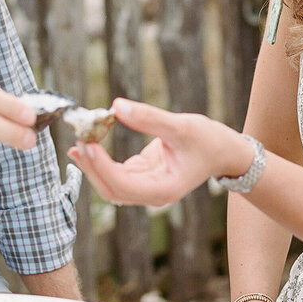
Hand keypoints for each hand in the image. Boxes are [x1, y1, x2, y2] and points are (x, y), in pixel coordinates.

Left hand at [68, 98, 248, 207]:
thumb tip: (117, 106)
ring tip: (78, 143)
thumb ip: (149, 118)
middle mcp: (153, 194)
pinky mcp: (144, 176)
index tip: (88, 144)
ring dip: (93, 166)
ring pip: (111, 185)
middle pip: (112, 190)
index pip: (123, 185)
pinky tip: (88, 146)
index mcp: (164, 189)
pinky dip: (102, 161)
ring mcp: (147, 187)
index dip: (101, 167)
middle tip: (77, 142)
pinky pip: (117, 173)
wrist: (225, 151)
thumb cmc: (209, 141)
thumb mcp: (181, 126)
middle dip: (92, 168)